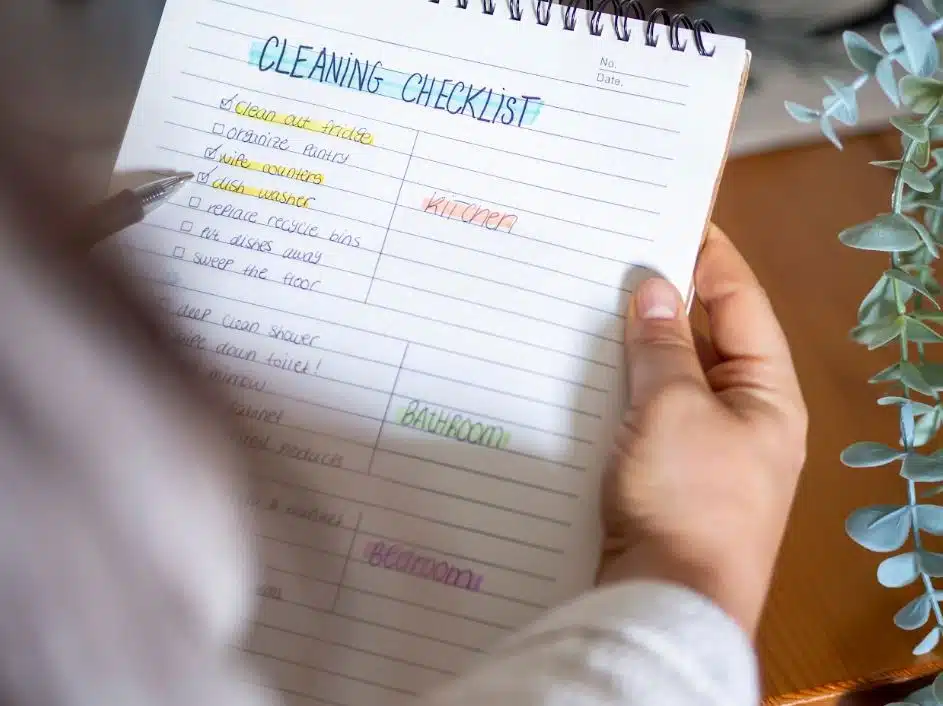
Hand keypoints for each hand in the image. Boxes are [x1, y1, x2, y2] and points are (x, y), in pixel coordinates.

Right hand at [597, 224, 807, 636]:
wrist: (664, 601)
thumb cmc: (686, 499)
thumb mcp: (673, 409)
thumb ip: (662, 347)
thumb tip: (655, 287)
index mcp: (767, 396)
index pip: (741, 304)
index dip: (711, 256)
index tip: (673, 216)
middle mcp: (741, 418)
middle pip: (702, 340)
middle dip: (662, 301)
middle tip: (614, 258)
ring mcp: (700, 448)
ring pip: (666, 378)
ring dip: (634, 346)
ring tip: (590, 303)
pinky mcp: (663, 475)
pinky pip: (642, 414)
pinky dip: (619, 388)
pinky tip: (581, 369)